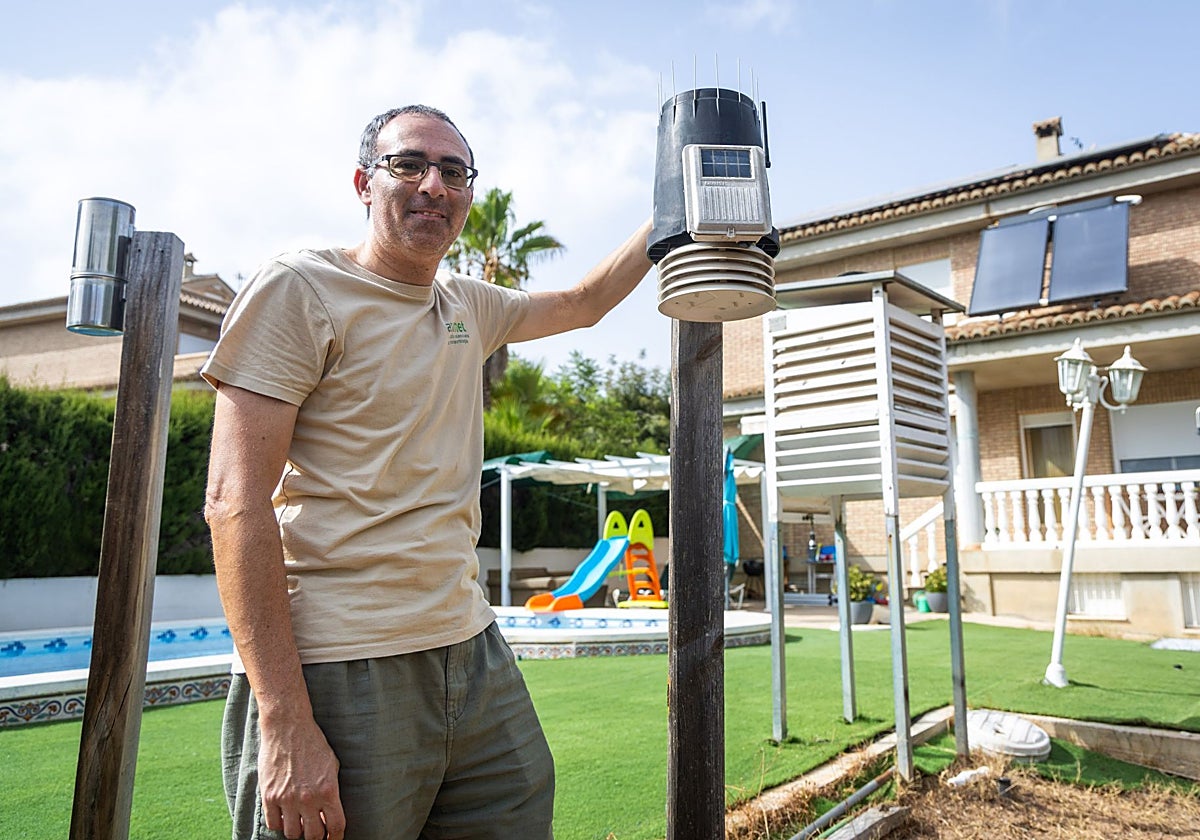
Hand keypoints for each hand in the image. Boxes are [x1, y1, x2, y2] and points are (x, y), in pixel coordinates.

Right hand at [258, 714, 346, 839]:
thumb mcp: (332, 765)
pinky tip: (283, 815)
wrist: (288, 727)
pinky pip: (272, 823)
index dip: (335, 837)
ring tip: (298, 821)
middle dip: (316, 836)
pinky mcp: (269, 795)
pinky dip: (278, 824)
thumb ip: (332, 791)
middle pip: (313, 835)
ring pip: (291, 833)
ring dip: (296, 831)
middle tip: (314, 830)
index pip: (336, 826)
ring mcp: (287, 798)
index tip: (333, 839)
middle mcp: (308, 798)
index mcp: (328, 790)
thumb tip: (329, 814)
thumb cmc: (313, 744)